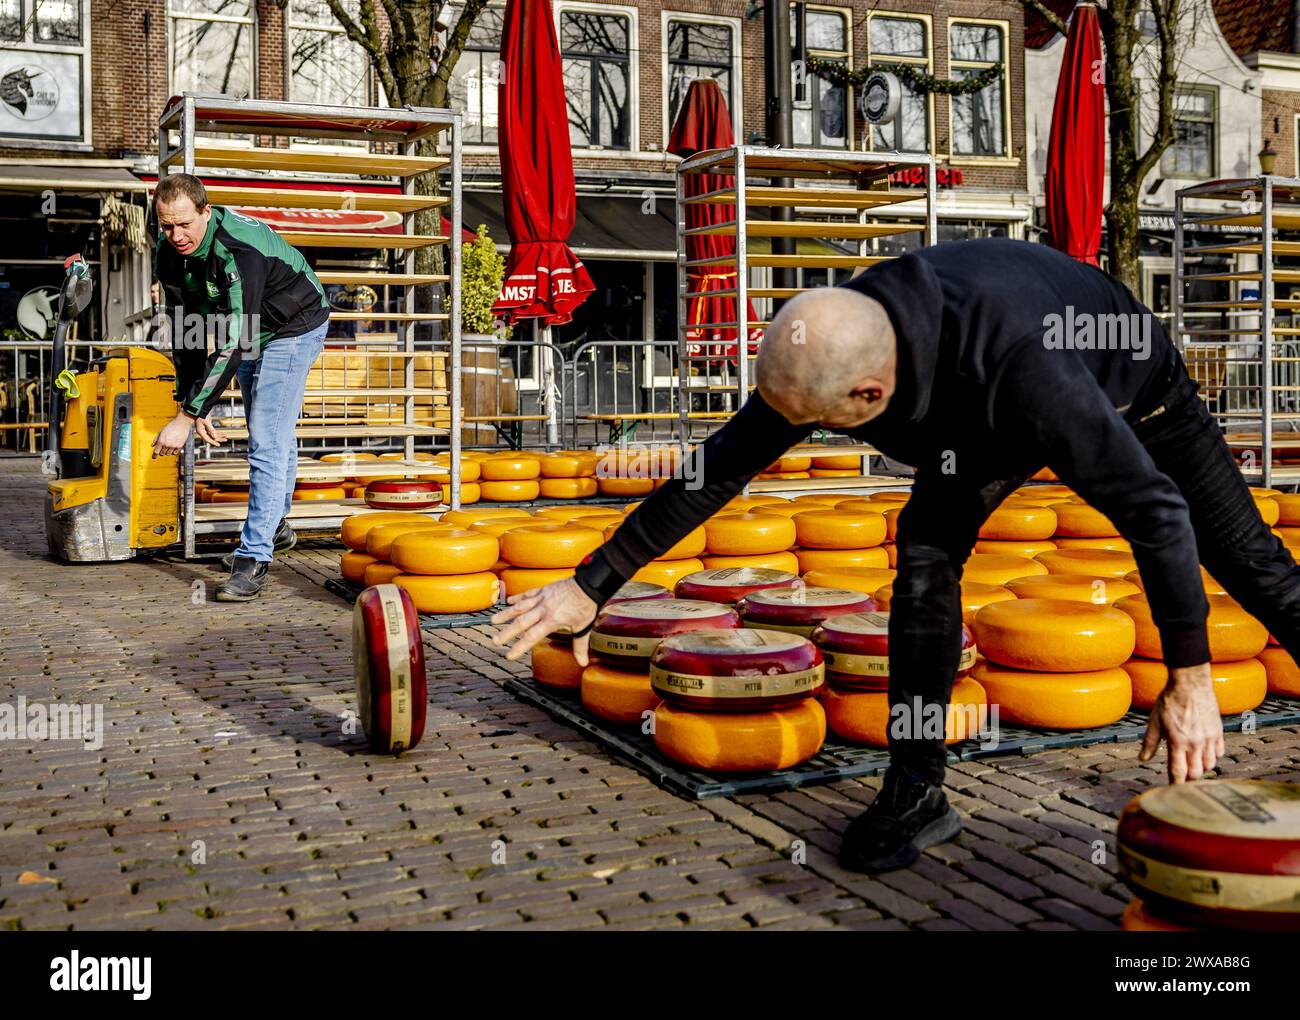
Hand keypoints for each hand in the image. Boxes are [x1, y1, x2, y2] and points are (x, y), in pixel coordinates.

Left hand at [153, 413, 193, 456]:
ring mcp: (174, 446)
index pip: (156, 451)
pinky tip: (173, 447)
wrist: (181, 424)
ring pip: (168, 454)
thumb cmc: (171, 426)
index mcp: (161, 441)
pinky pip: (175, 453)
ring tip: (168, 446)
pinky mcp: (180, 446)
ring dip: (167, 452)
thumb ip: (156, 439)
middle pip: (162, 453)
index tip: (154, 457)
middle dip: (161, 452)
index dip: (154, 455)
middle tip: (162, 448)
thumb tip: (152, 445)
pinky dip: (173, 451)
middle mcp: (167, 445)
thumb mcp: (161, 432)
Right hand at [194, 416, 223, 445]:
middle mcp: (202, 431)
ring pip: (213, 435)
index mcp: (200, 431)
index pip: (207, 439)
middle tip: (225, 440)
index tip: (218, 445)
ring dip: (219, 436)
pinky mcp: (207, 426)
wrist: (200, 409)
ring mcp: (205, 429)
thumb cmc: (201, 414)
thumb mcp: (207, 422)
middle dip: (219, 439)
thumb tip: (215, 437)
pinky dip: (218, 433)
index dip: (213, 442)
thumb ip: (211, 430)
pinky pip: (213, 431)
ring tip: (226, 436)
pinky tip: (223, 434)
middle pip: (211, 437)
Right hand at [490, 577, 597, 663]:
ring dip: (506, 614)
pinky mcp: (543, 590)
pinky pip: (527, 594)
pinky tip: (508, 601)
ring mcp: (541, 598)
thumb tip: (583, 663)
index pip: (532, 636)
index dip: (519, 647)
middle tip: (495, 641)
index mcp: (552, 620)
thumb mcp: (583, 628)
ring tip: (493, 621)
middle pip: (521, 623)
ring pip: (520, 607)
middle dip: (507, 633)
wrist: (589, 584)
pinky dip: (517, 598)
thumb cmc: (586, 606)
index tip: (509, 655)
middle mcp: (543, 609)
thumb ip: (579, 646)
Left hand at [1140, 662, 1224, 782]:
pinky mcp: (1219, 732)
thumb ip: (1150, 742)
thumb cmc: (1170, 701)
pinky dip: (1212, 757)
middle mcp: (1196, 743)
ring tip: (1192, 765)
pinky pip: (1219, 753)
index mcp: (1178, 742)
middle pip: (1196, 773)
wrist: (1190, 684)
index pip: (1178, 771)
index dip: (1175, 784)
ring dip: (1201, 768)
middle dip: (1189, 778)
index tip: (1173, 791)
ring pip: (1210, 765)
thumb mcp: (1155, 721)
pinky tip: (1204, 753)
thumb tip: (1143, 758)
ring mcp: (1210, 738)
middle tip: (1182, 777)